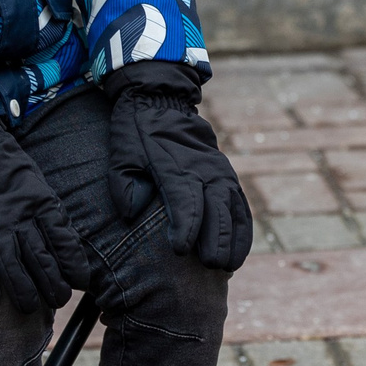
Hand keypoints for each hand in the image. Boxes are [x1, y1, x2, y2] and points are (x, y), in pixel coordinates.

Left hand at [106, 61, 252, 272]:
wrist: (162, 100)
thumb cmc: (137, 132)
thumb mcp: (122, 153)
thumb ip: (125, 184)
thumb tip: (133, 212)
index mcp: (175, 166)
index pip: (185, 201)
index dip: (185, 227)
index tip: (178, 250)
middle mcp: (204, 170)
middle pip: (217, 209)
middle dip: (216, 239)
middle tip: (211, 265)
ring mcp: (219, 172)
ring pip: (234, 209)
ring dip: (235, 238)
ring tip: (229, 266)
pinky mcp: (226, 175)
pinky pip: (241, 205)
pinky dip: (243, 229)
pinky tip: (239, 251)